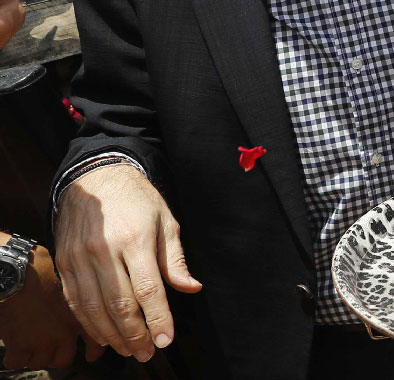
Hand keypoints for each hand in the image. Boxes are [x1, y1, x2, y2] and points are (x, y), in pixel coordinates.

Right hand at [0, 240, 99, 369]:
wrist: (19, 273)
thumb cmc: (42, 268)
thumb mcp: (72, 280)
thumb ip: (83, 295)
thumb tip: (94, 297)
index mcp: (78, 315)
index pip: (93, 340)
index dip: (94, 350)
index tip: (93, 355)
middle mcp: (63, 331)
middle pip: (65, 357)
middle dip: (60, 354)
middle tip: (53, 347)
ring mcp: (41, 341)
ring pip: (42, 361)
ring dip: (37, 355)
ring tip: (33, 344)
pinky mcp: (19, 346)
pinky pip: (17, 362)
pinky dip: (16, 358)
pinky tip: (16, 348)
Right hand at [54, 164, 201, 361]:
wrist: (95, 178)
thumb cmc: (137, 200)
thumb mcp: (165, 221)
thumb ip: (175, 259)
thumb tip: (191, 288)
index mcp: (135, 238)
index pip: (148, 288)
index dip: (158, 318)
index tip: (166, 340)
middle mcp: (105, 250)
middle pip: (119, 304)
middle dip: (135, 334)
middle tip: (147, 353)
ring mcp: (80, 257)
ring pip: (94, 308)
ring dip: (111, 335)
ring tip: (128, 350)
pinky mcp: (64, 262)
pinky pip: (75, 301)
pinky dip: (88, 323)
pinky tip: (103, 336)